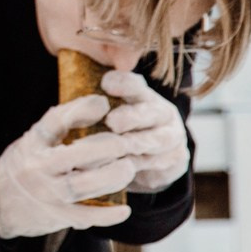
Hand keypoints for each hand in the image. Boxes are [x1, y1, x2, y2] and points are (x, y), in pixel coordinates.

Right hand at [0, 97, 136, 238]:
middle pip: (72, 157)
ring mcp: (46, 195)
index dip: (80, 109)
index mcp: (32, 145)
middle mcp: (36, 169)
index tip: (103, 103)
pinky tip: (124, 209)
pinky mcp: (56, 217)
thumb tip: (101, 104)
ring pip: (82, 187)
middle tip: (124, 143)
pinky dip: (106, 215)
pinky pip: (84, 217)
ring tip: (128, 168)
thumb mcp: (34, 140)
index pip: (54, 122)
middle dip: (104, 148)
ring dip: (111, 177)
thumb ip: (63, 123)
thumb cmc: (25, 165)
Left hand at [101, 70, 189, 192]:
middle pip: (151, 112)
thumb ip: (95, 109)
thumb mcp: (108, 118)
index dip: (123, 83)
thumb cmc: (119, 134)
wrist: (148, 163)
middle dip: (132, 116)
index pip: (135, 85)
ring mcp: (172, 136)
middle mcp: (162, 113)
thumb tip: (74, 106)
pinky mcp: (175, 160)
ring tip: (118, 148)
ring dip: (137, 144)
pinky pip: (159, 163)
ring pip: (159, 139)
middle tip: (112, 121)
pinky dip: (141, 166)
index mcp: (144, 96)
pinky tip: (123, 168)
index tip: (105, 83)